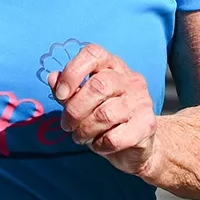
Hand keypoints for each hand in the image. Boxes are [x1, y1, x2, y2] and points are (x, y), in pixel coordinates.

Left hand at [49, 43, 160, 177]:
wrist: (137, 145)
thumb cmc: (105, 119)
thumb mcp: (82, 101)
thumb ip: (67, 90)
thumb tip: (53, 78)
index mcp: (112, 65)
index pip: (93, 54)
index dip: (72, 72)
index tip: (60, 95)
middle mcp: (130, 79)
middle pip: (98, 86)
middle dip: (74, 110)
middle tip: (67, 125)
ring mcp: (142, 101)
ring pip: (105, 114)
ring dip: (85, 130)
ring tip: (81, 136)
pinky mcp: (147, 125)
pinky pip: (115, 137)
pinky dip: (100, 145)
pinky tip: (100, 145)